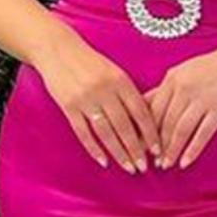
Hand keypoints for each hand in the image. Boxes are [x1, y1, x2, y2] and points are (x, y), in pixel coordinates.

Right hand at [35, 27, 160, 171]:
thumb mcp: (114, 71)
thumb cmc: (89, 62)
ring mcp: (86, 99)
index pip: (140, 111)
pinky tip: (103, 161)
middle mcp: (105, 90)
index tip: (158, 148)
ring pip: (106, 132)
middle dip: (136, 149)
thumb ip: (128, 93)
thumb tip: (144, 121)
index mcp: (120, 80)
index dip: (150, 132)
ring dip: (118, 153)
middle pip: (124, 126)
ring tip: (128, 167)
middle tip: (144, 166)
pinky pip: (84, 132)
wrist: (57, 50)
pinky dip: (94, 149)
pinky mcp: (69, 107)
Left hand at [144, 40, 216, 169]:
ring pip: (180, 130)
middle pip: (163, 122)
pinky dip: (192, 150)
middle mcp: (184, 87)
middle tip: (151, 162)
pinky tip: (185, 163)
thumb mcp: (186, 71)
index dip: (144, 131)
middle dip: (155, 145)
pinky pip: (203, 133)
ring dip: (171, 150)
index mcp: (172, 78)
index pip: (151, 109)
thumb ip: (166, 88)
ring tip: (166, 165)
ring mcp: (202, 97)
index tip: (139, 146)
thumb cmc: (216, 65)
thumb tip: (145, 105)